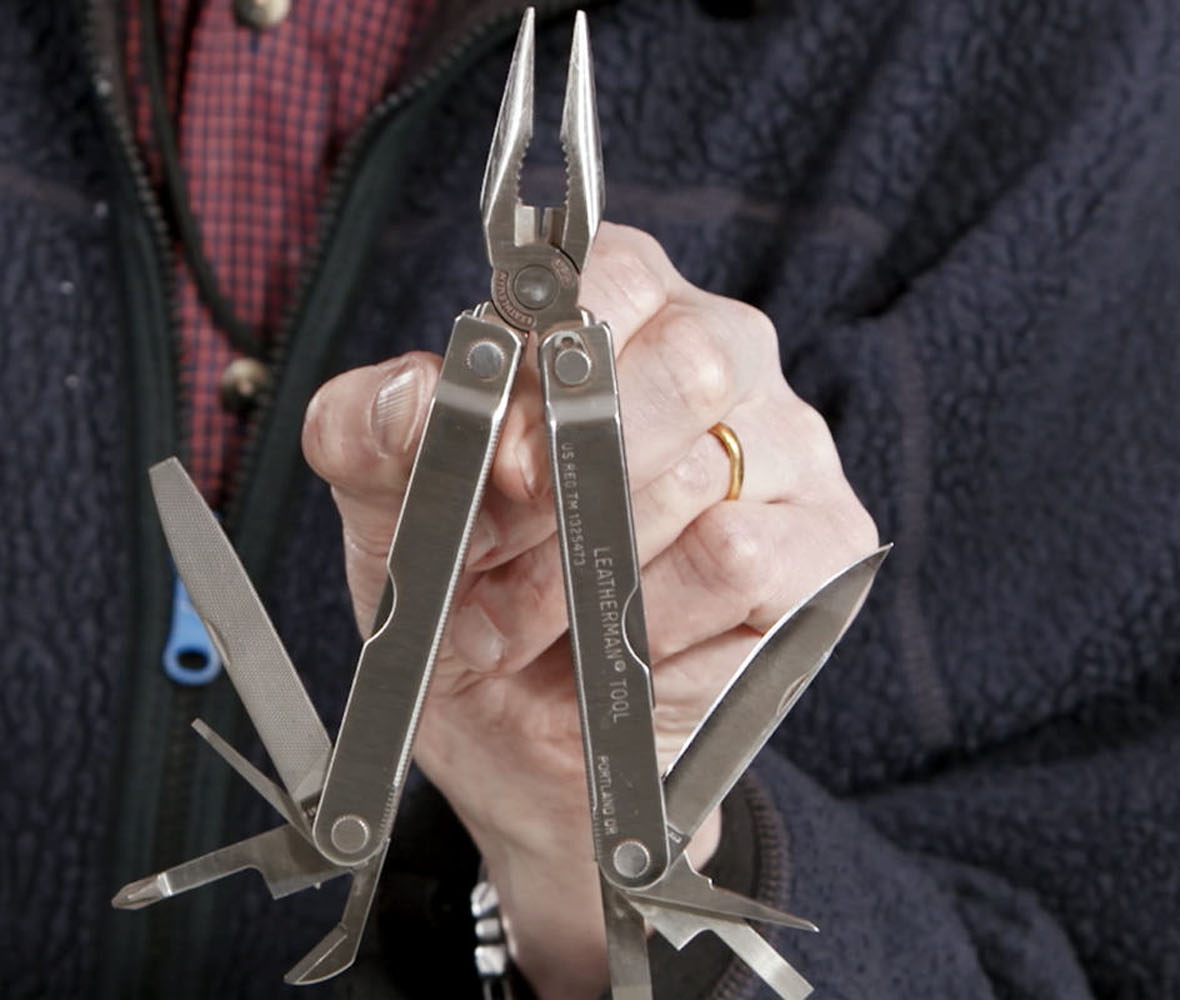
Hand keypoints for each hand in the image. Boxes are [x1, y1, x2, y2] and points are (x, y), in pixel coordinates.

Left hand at [302, 223, 877, 998]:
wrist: (517, 740)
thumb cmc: (463, 589)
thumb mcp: (387, 506)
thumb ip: (370, 432)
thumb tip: (411, 395)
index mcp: (616, 317)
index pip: (614, 275)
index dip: (549, 362)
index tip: (494, 455)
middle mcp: (719, 362)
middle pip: (689, 362)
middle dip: (572, 473)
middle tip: (492, 548)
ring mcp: (785, 456)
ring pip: (704, 476)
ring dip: (581, 569)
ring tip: (509, 623)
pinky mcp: (819, 555)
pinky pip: (737, 561)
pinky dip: (645, 616)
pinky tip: (606, 646)